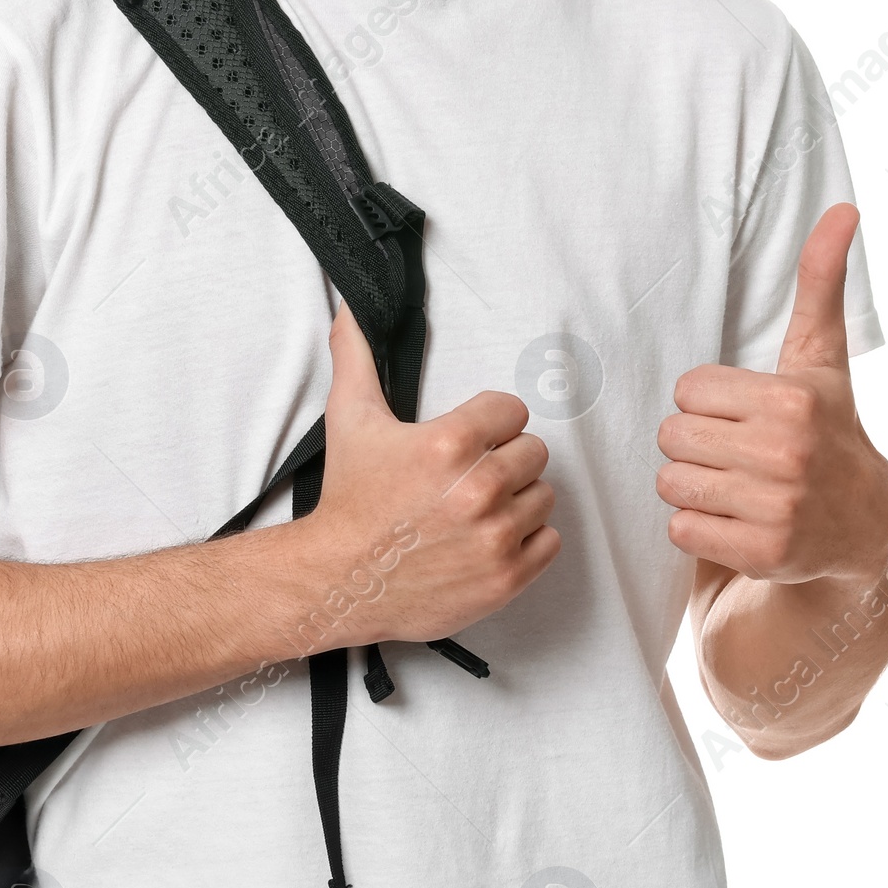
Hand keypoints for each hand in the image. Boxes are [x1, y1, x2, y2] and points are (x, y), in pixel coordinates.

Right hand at [293, 303, 560, 649]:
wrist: (337, 580)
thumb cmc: (349, 498)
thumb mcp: (349, 419)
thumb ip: (355, 355)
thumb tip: (350, 308)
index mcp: (449, 443)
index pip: (512, 410)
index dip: (487, 422)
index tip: (465, 439)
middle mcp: (479, 489)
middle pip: (533, 451)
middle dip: (503, 458)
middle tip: (468, 475)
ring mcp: (496, 537)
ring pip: (544, 495)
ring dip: (516, 499)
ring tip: (476, 507)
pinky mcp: (505, 578)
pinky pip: (550, 541)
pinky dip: (526, 539)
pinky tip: (489, 536)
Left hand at [655, 204, 887, 583]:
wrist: (862, 524)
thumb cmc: (826, 427)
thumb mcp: (820, 357)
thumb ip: (820, 281)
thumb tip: (843, 207)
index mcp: (790, 400)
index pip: (686, 391)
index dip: (707, 403)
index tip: (745, 414)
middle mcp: (787, 453)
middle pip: (672, 437)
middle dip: (695, 444)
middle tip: (738, 454)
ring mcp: (777, 508)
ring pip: (670, 483)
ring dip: (692, 487)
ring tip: (736, 486)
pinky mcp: (763, 553)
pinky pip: (681, 530)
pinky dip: (698, 528)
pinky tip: (737, 521)